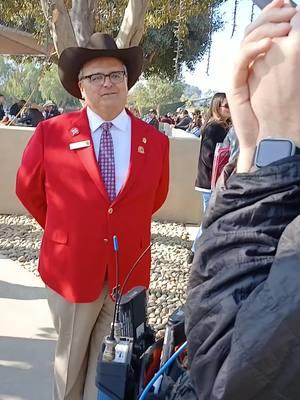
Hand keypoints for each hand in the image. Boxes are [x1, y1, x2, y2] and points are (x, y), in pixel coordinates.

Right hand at [226, 0, 296, 171]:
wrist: (267, 135)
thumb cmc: (280, 110)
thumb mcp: (290, 76)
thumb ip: (289, 58)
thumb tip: (295, 35)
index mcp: (261, 58)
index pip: (264, 27)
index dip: (275, 12)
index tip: (289, 4)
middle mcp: (249, 62)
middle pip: (253, 28)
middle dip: (271, 16)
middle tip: (289, 11)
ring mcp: (241, 72)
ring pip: (245, 40)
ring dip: (265, 29)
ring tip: (284, 29)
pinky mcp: (235, 83)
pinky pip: (241, 60)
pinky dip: (254, 48)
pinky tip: (270, 44)